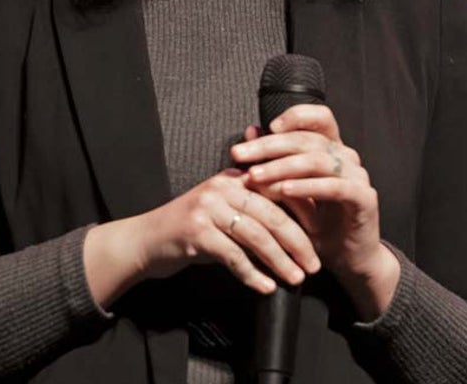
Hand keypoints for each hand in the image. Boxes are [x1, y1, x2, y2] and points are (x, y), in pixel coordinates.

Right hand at [84, 168, 319, 306]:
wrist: (146, 240)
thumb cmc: (189, 229)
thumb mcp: (221, 210)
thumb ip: (252, 210)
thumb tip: (294, 229)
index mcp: (233, 178)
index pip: (278, 191)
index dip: (302, 214)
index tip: (321, 235)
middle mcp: (222, 188)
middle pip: (272, 215)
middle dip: (298, 242)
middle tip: (314, 264)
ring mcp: (208, 209)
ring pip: (256, 236)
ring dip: (280, 261)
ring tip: (296, 279)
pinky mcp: (197, 233)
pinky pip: (234, 256)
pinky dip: (252, 274)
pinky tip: (266, 287)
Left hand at [231, 104, 399, 318]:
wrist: (346, 257)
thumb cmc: (316, 222)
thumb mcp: (288, 189)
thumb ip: (272, 160)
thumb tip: (249, 131)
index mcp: (332, 148)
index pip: (319, 117)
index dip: (294, 116)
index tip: (263, 129)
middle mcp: (347, 156)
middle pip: (307, 139)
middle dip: (269, 146)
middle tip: (240, 155)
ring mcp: (357, 176)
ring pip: (318, 160)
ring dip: (282, 167)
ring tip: (256, 176)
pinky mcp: (364, 198)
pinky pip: (335, 186)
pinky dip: (308, 186)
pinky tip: (284, 190)